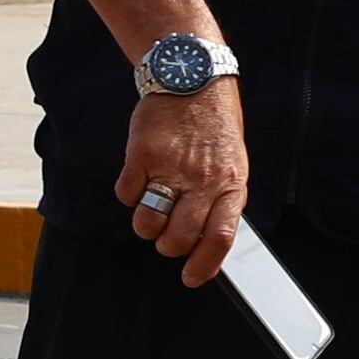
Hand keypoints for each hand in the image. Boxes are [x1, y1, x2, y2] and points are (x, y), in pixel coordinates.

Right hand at [115, 81, 248, 286]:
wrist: (192, 80)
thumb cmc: (214, 126)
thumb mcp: (232, 163)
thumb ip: (222, 199)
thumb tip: (208, 239)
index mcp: (230, 183)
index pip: (220, 236)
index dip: (204, 264)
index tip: (191, 278)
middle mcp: (202, 179)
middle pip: (179, 236)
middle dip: (168, 245)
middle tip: (165, 236)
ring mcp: (170, 168)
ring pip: (148, 222)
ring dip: (145, 224)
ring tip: (151, 208)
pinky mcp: (141, 156)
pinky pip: (126, 195)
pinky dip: (129, 194)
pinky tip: (139, 178)